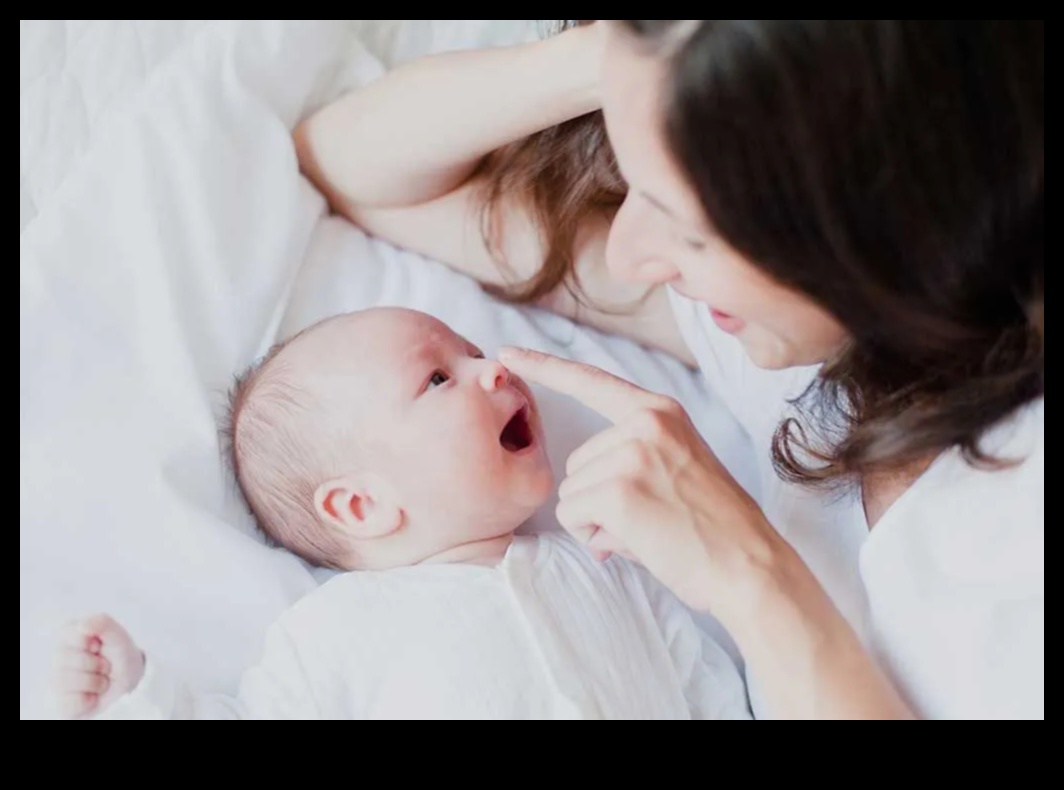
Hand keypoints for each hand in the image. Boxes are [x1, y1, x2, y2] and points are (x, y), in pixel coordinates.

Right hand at [53, 615, 145, 719]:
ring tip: (101, 679)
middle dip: (99, 664)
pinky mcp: (62, 701)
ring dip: (97, 682)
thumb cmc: (120, 654)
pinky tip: (93, 694)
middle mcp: (57, 656)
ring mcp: (57, 679)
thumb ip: (102, 623)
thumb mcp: (118, 636)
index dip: (96, 644)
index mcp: (68, 634)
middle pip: (75, 661)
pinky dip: (90, 699)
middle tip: (105, 665)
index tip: (101, 646)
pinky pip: (72, 702)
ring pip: (72, 682)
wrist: (130, 680)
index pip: (77, 637)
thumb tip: (82, 625)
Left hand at [500, 347, 782, 616]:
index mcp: (660, 411)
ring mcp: (631, 454)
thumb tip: (582, 508)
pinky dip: (595, 537)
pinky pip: (573, 517)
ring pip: (571, 493)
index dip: (545, 368)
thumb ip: (631, 465)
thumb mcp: (679, 469)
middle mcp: (644, 423)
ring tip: (648, 530)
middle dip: (598, 499)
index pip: (590, 381)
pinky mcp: (619, 491)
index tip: (507, 354)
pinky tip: (635, 541)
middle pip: (575, 463)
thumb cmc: (716, 529)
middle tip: (648, 519)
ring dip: (597, 521)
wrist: (750, 566)